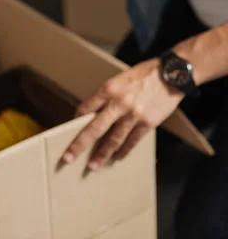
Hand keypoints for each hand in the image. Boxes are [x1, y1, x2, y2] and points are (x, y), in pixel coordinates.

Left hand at [62, 58, 183, 170]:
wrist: (172, 74)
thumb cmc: (143, 75)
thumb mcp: (119, 80)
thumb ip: (106, 96)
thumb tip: (92, 114)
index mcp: (108, 89)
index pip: (85, 108)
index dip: (76, 120)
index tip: (70, 130)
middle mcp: (119, 103)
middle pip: (94, 129)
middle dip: (79, 145)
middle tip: (68, 158)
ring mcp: (134, 115)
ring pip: (113, 140)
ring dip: (102, 155)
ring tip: (93, 166)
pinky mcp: (148, 123)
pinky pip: (132, 141)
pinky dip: (123, 151)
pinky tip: (116, 157)